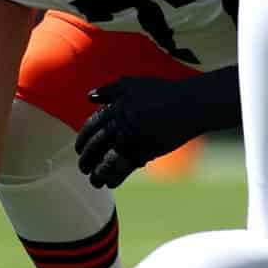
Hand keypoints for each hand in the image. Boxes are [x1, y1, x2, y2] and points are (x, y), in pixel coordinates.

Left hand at [74, 76, 209, 188]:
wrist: (190, 105)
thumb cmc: (164, 93)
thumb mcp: (133, 84)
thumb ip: (110, 89)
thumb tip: (90, 96)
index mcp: (114, 109)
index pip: (90, 127)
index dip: (82, 140)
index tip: (78, 149)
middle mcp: (119, 124)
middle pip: (95, 146)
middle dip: (86, 159)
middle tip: (83, 168)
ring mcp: (132, 138)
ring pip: (106, 160)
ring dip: (98, 173)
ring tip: (94, 180)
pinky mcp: (145, 151)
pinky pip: (124, 168)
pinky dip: (115, 177)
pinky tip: (110, 183)